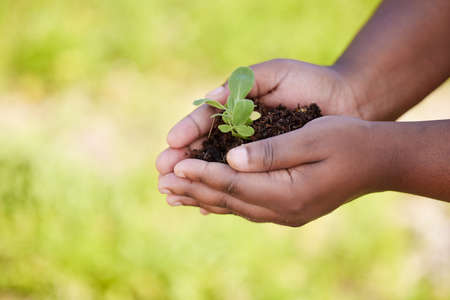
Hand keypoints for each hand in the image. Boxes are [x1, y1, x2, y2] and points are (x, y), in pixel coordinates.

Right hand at [156, 59, 361, 176]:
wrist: (348, 99)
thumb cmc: (312, 81)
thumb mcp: (276, 73)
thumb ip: (245, 83)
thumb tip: (214, 99)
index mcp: (239, 108)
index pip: (207, 123)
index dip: (189, 133)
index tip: (171, 144)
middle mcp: (243, 133)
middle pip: (208, 150)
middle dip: (185, 163)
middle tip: (162, 175)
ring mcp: (256, 152)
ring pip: (221, 170)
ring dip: (198, 182)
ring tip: (173, 194)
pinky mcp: (271, 168)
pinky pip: (243, 183)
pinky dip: (224, 193)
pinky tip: (206, 206)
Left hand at [158, 116, 389, 225]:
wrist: (378, 160)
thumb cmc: (349, 141)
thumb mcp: (314, 139)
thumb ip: (273, 152)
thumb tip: (233, 160)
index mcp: (289, 193)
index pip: (235, 184)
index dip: (203, 174)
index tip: (176, 165)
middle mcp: (283, 210)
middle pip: (229, 199)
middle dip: (194, 188)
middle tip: (162, 182)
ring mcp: (285, 213)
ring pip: (234, 206)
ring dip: (202, 197)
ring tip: (173, 194)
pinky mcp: (287, 208)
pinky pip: (247, 207)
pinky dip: (222, 202)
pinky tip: (205, 201)